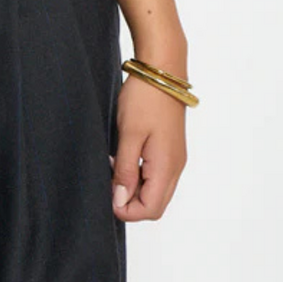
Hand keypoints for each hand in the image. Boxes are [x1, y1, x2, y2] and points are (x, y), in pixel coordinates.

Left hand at [109, 69, 187, 221]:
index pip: (150, 210)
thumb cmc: (145, 98)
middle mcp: (175, 168)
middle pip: (154, 205)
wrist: (162, 71)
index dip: (126, 210)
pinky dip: (140, 175)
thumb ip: (124, 170)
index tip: (106, 193)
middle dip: (130, 202)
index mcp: (166, 167)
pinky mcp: (170, 149)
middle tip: (108, 181)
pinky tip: (123, 157)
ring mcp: (174, 159)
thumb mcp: (128, 134)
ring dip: (134, 188)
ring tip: (113, 166)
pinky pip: (156, 175)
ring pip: (156, 191)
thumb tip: (120, 200)